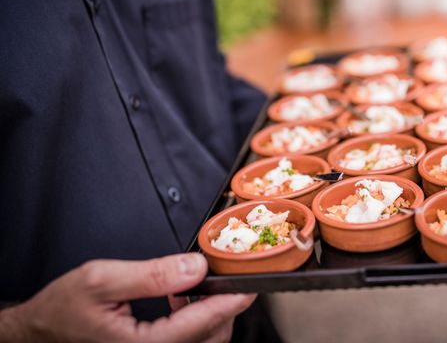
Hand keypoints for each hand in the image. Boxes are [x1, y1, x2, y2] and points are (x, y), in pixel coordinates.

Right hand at [0, 253, 254, 342]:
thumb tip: (194, 266)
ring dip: (211, 314)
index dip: (231, 301)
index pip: (202, 324)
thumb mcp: (101, 281)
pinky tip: (182, 300)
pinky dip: (196, 321)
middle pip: (211, 337)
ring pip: (203, 342)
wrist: (41, 333)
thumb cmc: (62, 311)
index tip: (250, 285)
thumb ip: (152, 274)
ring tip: (197, 286)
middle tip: (225, 277)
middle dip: (225, 307)